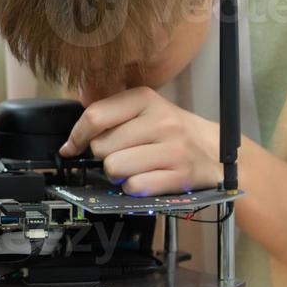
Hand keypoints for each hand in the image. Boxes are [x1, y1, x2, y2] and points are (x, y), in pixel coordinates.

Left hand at [59, 87, 220, 196]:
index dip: (77, 136)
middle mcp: (160, 120)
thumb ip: (110, 115)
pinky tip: (147, 179)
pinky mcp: (180, 175)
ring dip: (117, 174)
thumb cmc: (171, 132)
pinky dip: (134, 188)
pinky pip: (134, 186)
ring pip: (114, 167)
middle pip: (101, 146)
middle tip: (121, 155)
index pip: (94, 116)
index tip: (72, 147)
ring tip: (133, 168)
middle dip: (104, 156)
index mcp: (145, 98)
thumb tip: (71, 139)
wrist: (215, 150)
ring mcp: (173, 148)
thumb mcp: (145, 110)